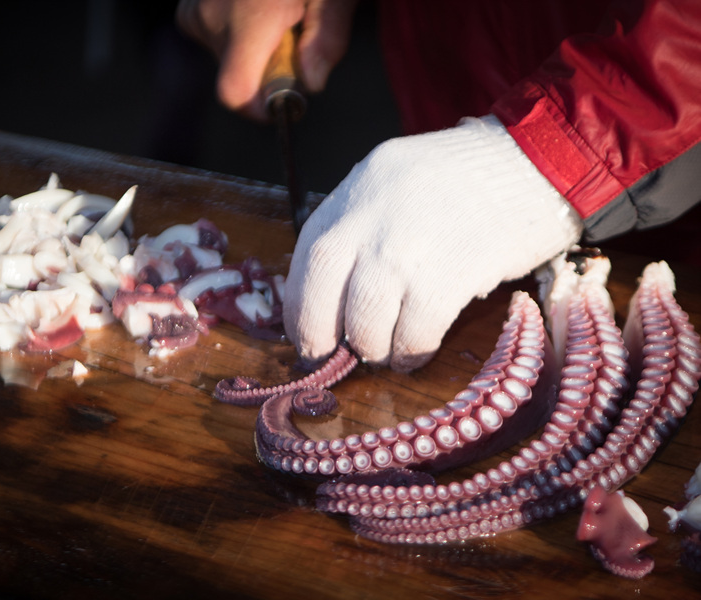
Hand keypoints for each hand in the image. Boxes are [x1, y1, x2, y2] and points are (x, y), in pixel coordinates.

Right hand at [176, 0, 358, 119]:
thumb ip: (328, 37)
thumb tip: (313, 83)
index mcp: (250, 18)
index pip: (235, 93)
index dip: (258, 108)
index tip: (281, 103)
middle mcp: (213, 16)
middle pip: (235, 75)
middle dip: (266, 68)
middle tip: (293, 31)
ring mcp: (195, 7)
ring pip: (224, 55)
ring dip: (252, 46)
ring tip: (274, 7)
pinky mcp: (188, 3)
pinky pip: (211, 33)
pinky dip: (235, 29)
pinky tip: (254, 3)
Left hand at [283, 115, 583, 371]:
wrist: (539, 161)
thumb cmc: (469, 180)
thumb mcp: (397, 180)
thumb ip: (363, 224)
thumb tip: (336, 292)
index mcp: (357, 188)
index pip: (308, 254)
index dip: (300, 302)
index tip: (306, 330)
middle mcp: (373, 214)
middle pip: (323, 287)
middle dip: (320, 332)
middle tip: (332, 355)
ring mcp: (410, 243)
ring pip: (366, 317)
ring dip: (372, 346)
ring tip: (385, 352)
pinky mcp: (453, 270)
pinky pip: (415, 329)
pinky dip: (410, 350)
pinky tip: (415, 353)